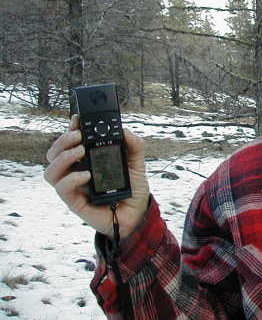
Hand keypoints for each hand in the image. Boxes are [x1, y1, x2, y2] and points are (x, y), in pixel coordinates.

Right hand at [44, 115, 149, 238]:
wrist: (137, 215)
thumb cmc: (133, 189)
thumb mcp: (137, 164)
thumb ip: (133, 146)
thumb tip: (124, 130)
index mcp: (88, 160)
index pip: (71, 142)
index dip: (70, 129)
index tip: (77, 118)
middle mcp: (76, 171)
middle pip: (55, 153)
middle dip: (63, 140)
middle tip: (79, 135)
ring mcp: (74, 187)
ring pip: (51, 170)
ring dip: (62, 157)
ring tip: (80, 151)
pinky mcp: (75, 202)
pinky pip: (62, 189)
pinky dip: (71, 178)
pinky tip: (86, 174)